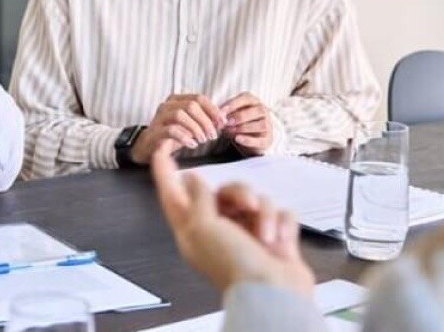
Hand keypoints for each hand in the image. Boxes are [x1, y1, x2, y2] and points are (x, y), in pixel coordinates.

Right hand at [128, 94, 225, 164]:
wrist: (149, 147)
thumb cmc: (173, 135)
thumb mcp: (190, 125)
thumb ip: (204, 120)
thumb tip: (223, 120)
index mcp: (177, 100)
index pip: (199, 98)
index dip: (213, 110)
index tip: (222, 123)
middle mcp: (167, 105)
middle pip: (191, 105)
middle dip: (206, 121)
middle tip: (213, 135)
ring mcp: (159, 118)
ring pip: (180, 115)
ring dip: (196, 128)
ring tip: (202, 140)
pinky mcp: (154, 131)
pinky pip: (171, 130)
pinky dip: (185, 137)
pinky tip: (192, 145)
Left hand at [151, 143, 314, 295]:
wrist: (273, 294)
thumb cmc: (233, 263)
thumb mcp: (203, 227)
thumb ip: (196, 199)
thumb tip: (191, 178)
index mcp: (193, 229)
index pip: (173, 195)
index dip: (165, 173)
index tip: (161, 149)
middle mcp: (219, 229)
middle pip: (226, 191)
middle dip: (240, 194)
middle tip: (250, 205)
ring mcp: (249, 233)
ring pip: (257, 199)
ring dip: (265, 215)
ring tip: (267, 237)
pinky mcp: (275, 238)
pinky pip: (280, 213)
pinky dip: (282, 225)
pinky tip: (281, 242)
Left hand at [220, 92, 272, 154]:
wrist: (249, 139)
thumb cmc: (238, 122)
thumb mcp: (231, 114)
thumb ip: (225, 113)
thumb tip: (216, 115)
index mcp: (254, 101)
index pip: (247, 98)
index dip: (233, 104)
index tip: (221, 111)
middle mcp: (263, 112)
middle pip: (256, 111)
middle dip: (239, 116)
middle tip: (226, 122)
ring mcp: (267, 126)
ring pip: (260, 125)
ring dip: (242, 128)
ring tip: (228, 131)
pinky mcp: (267, 140)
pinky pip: (260, 140)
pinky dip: (248, 139)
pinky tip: (237, 139)